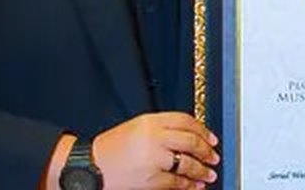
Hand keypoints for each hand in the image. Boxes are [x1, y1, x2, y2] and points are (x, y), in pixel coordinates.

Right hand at [92, 112, 218, 188]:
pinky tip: (194, 186)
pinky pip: (177, 182)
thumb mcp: (136, 128)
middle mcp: (154, 137)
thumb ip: (160, 129)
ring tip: (209, 174)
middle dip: (206, 150)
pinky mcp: (151, 179)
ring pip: (187, 163)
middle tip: (214, 156)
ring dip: (202, 170)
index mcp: (150, 121)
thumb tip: (188, 137)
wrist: (90, 167)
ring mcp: (154, 159)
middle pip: (190, 141)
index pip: (185, 120)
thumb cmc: (111, 149)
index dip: (202, 129)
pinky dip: (188, 185)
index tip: (211, 138)